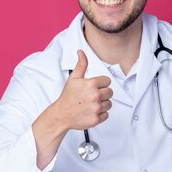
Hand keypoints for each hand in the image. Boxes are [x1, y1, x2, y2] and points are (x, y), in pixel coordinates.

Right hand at [32, 50, 112, 167]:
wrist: (61, 115)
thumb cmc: (68, 96)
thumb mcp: (74, 78)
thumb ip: (81, 65)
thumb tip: (81, 52)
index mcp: (91, 84)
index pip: (107, 81)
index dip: (100, 84)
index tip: (92, 87)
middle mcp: (95, 96)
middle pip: (110, 92)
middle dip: (102, 93)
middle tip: (91, 96)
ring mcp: (96, 108)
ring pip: (109, 104)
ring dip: (102, 104)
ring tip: (91, 104)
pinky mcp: (96, 119)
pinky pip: (106, 115)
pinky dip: (100, 114)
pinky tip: (91, 111)